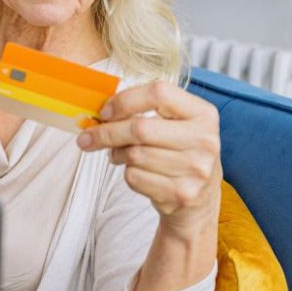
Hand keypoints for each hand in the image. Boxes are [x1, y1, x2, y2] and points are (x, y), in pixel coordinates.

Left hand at [76, 81, 221, 238]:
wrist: (200, 197)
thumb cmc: (180, 153)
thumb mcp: (176, 124)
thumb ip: (145, 111)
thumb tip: (100, 112)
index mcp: (203, 113)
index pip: (159, 93)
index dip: (124, 101)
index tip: (105, 112)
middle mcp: (204, 140)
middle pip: (140, 128)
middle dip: (106, 132)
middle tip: (87, 137)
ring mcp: (195, 169)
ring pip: (134, 155)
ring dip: (116, 154)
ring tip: (118, 154)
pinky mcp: (181, 193)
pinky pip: (135, 177)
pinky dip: (127, 173)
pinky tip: (136, 171)